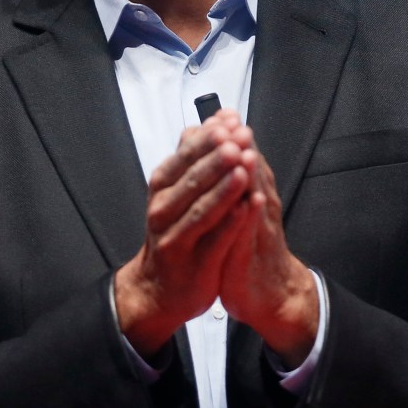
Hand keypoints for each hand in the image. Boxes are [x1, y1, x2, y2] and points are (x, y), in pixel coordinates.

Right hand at [114, 111, 258, 357]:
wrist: (160, 289)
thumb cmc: (174, 232)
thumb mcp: (177, 190)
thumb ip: (195, 156)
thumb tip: (213, 118)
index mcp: (163, 187)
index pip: (184, 157)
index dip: (207, 139)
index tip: (229, 120)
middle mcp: (163, 210)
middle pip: (192, 180)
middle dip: (217, 158)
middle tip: (238, 138)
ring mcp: (175, 238)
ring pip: (201, 210)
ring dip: (224, 188)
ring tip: (244, 168)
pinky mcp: (192, 264)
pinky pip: (213, 241)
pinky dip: (230, 224)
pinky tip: (247, 208)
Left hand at [218, 137, 318, 366]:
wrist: (270, 291)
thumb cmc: (250, 245)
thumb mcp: (238, 204)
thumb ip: (230, 173)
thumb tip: (216, 140)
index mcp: (254, 191)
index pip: (244, 157)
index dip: (233, 136)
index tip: (223, 113)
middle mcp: (261, 205)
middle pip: (253, 171)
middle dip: (243, 148)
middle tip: (233, 125)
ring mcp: (261, 230)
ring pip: (257, 197)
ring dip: (252, 177)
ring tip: (246, 155)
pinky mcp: (255, 256)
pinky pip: (255, 235)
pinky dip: (253, 218)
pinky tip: (252, 204)